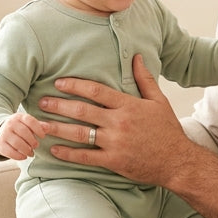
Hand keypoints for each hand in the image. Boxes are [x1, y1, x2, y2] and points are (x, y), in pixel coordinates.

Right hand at [0, 112, 47, 160]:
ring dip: (27, 150)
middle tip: (36, 146)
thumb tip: (48, 128)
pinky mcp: (0, 144)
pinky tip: (24, 157)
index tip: (42, 136)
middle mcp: (10, 124)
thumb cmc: (19, 128)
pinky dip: (19, 156)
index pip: (30, 121)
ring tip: (31, 153)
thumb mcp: (27, 124)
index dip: (38, 129)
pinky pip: (10, 152)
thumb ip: (39, 125)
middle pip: (24, 133)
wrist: (0, 132)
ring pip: (17, 143)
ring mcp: (4, 134)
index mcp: (19, 117)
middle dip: (32, 141)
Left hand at [40, 54, 187, 185]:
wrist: (178, 161)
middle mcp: (119, 122)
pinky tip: (54, 149)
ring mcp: (115, 143)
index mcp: (128, 105)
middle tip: (41, 101)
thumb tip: (137, 56)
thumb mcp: (159, 101)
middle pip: (82, 111)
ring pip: (80, 133)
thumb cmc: (168, 130)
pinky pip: (86, 157)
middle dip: (59, 105)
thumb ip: (145, 78)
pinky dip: (68, 154)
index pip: (96, 91)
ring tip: (39, 124)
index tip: (59, 82)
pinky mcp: (113, 161)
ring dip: (57, 128)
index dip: (75, 85)